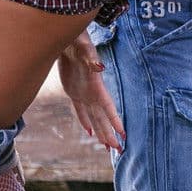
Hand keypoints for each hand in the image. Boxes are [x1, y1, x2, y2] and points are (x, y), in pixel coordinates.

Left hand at [58, 32, 123, 151]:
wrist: (68, 40)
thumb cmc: (77, 42)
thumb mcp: (84, 49)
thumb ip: (91, 59)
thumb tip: (100, 67)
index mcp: (97, 86)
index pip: (108, 107)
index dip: (115, 121)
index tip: (123, 134)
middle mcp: (93, 93)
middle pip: (103, 118)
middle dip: (111, 133)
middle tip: (119, 150)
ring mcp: (84, 93)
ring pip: (94, 118)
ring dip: (101, 132)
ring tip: (107, 147)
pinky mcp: (73, 92)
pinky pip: (80, 111)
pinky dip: (85, 122)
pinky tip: (89, 133)